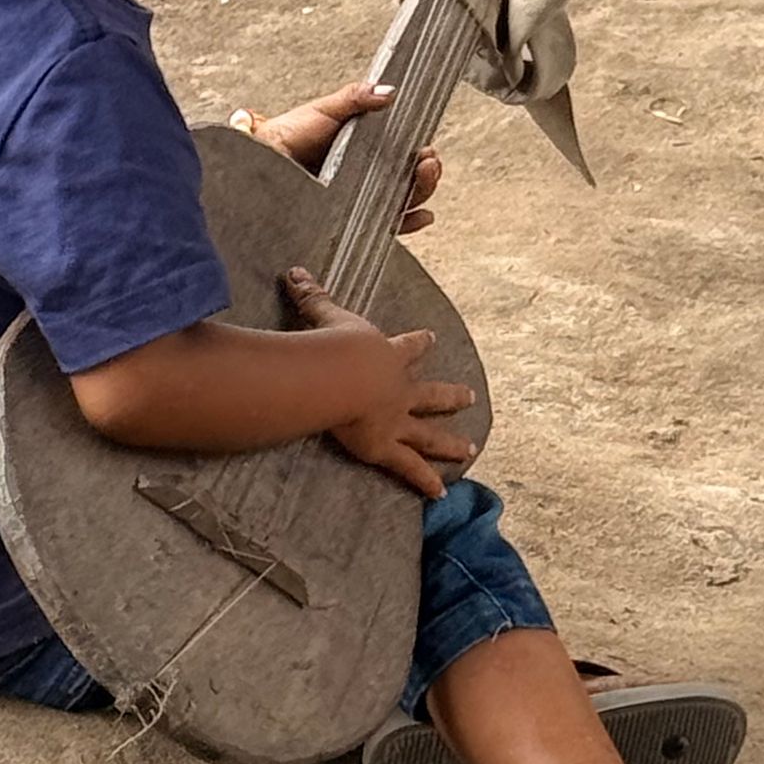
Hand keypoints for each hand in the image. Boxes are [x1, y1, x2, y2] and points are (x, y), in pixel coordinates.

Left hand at [245, 83, 440, 234]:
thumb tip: (389, 90)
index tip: (428, 151)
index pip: (404, 155)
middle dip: (426, 175)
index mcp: (365, 149)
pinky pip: (381, 225)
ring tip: (423, 178)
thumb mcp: (326, 109)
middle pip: (409, 180)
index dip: (421, 157)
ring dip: (420, 193)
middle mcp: (366, 175)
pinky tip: (418, 217)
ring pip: (400, 202)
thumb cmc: (288, 133)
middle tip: (428, 163)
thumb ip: (356, 97)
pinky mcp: (346, 219)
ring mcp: (357, 199)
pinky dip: (404, 223)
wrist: (260, 159)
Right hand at [283, 266, 476, 498]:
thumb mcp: (325, 316)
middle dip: (451, 396)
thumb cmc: (334, 345)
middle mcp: (401, 391)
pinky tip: (441, 493)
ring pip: (429, 434)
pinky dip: (424, 481)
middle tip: (471, 397)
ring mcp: (397, 421)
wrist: (342, 375)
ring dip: (450, 443)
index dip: (420, 343)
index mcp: (390, 358)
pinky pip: (409, 467)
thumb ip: (311, 296)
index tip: (433, 338)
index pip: (409, 348)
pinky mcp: (386, 447)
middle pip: (431, 395)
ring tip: (470, 449)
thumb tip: (293, 270)